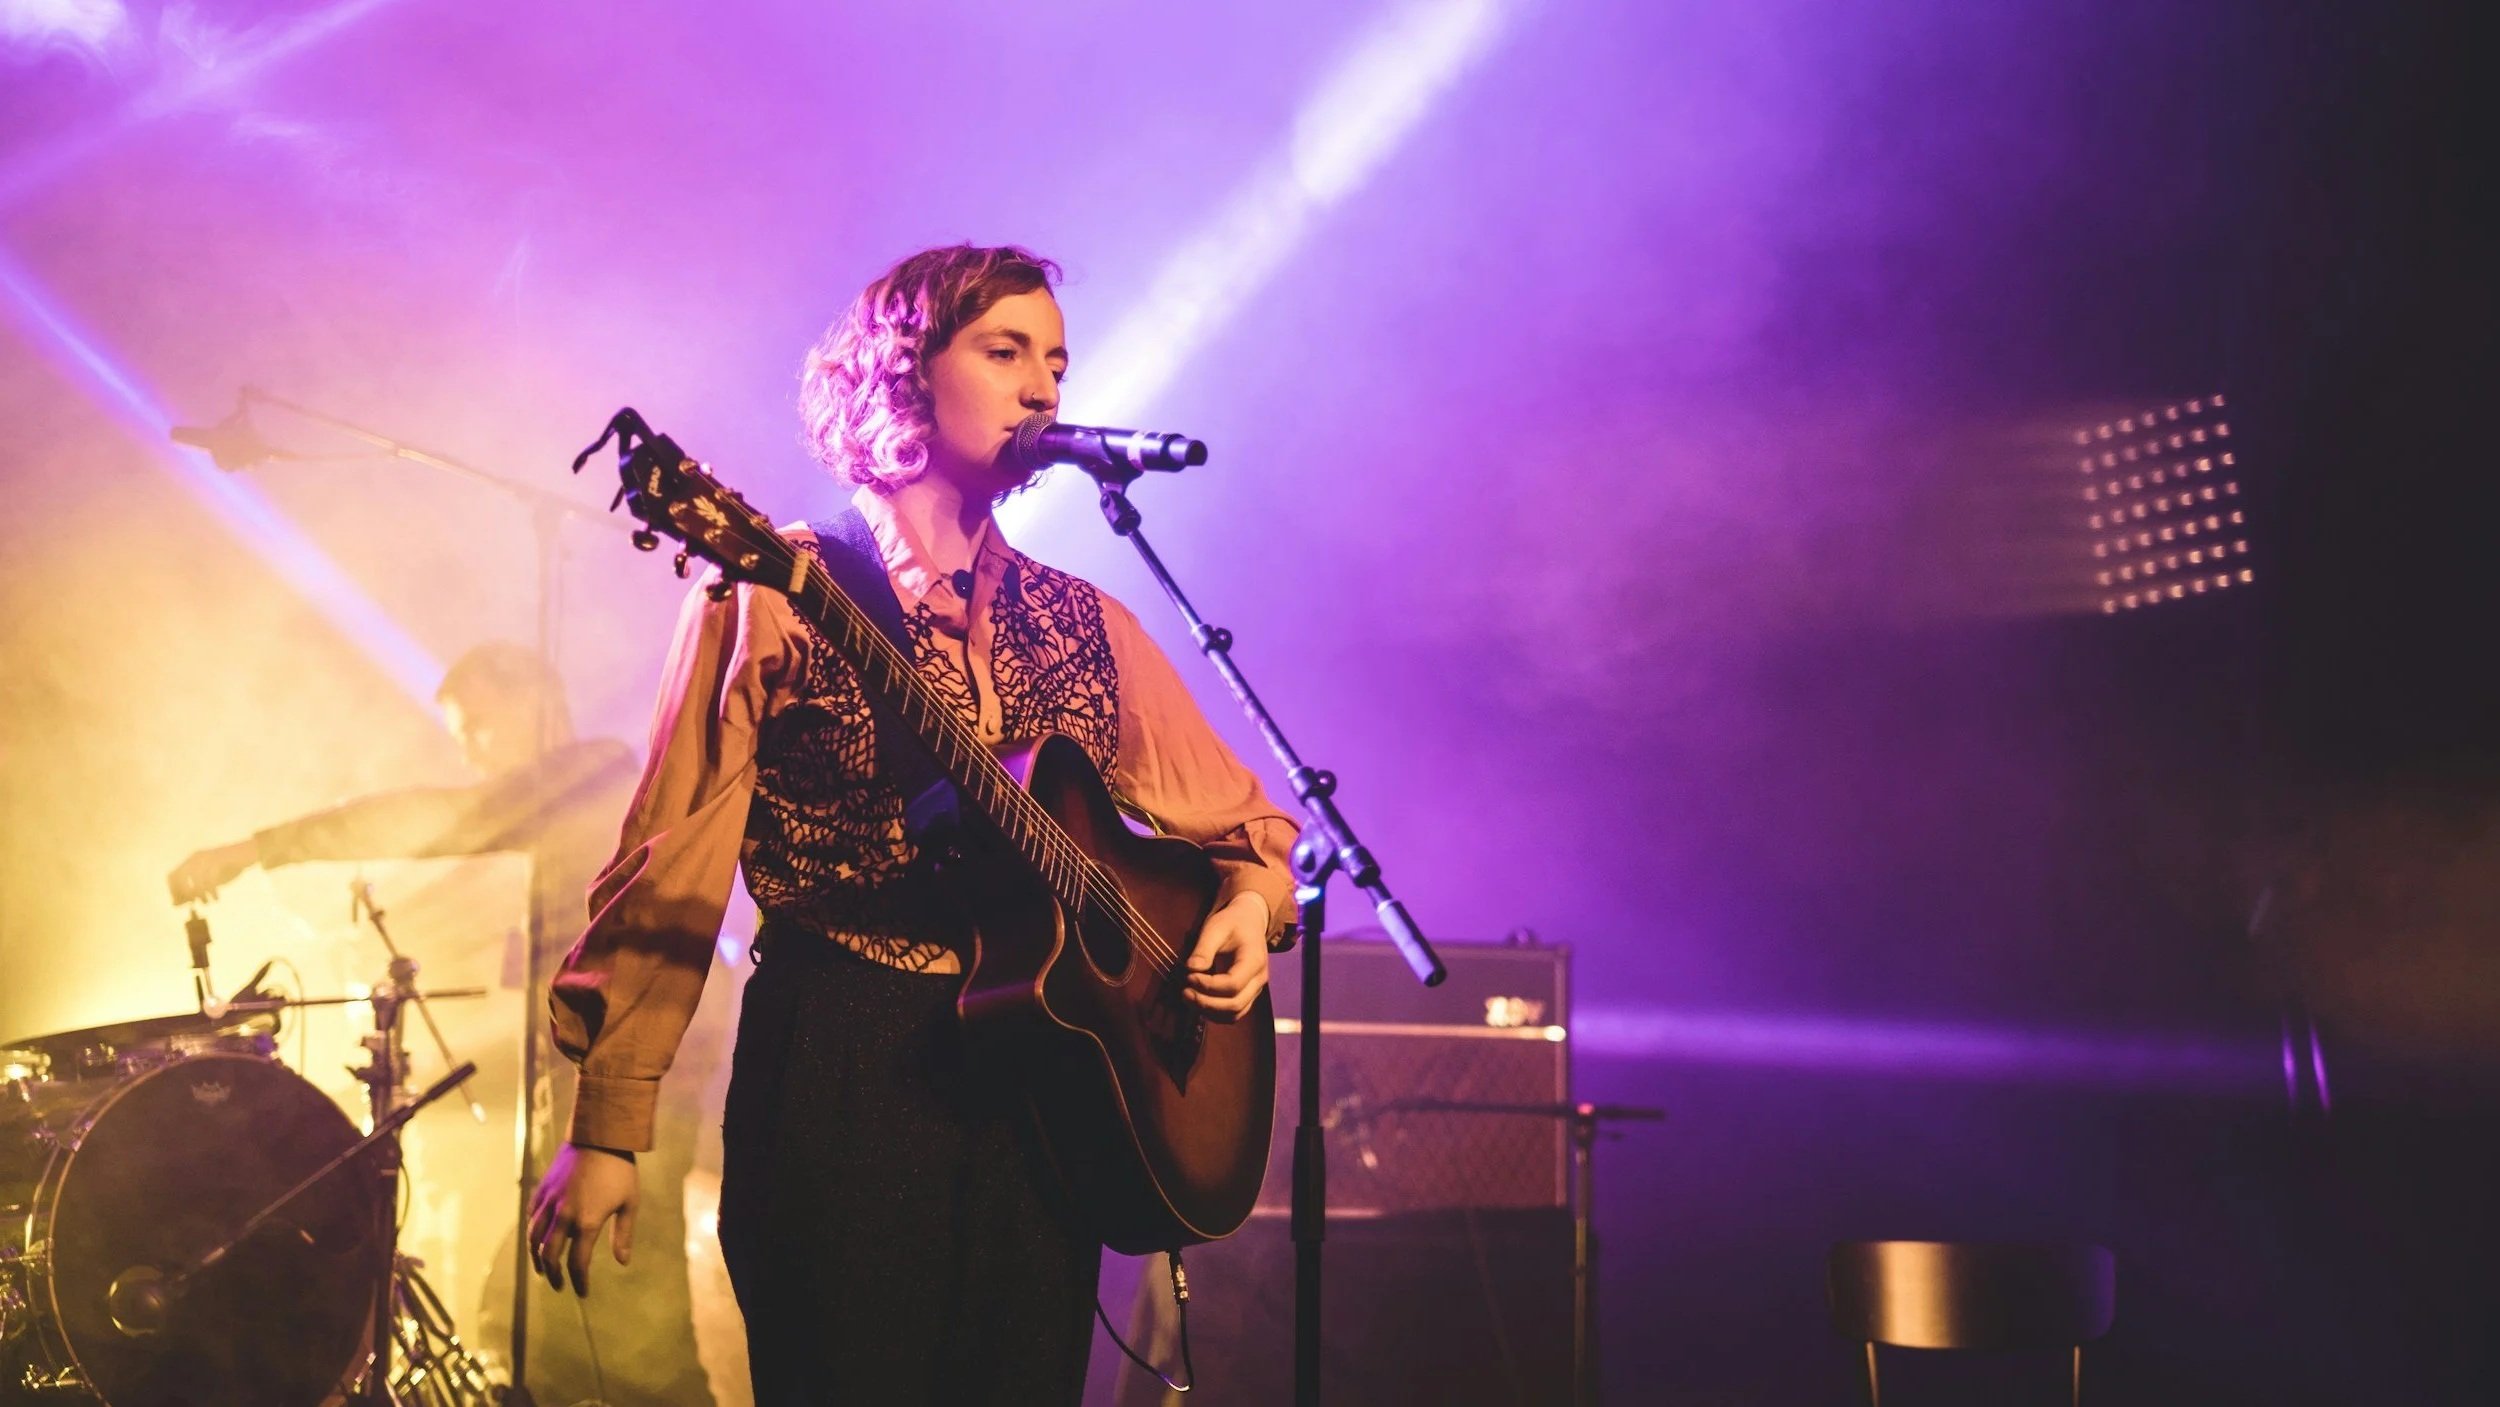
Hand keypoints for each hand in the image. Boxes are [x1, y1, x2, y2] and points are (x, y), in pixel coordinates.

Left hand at [167, 840, 258, 904]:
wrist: (251, 852)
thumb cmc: (231, 866)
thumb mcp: (212, 879)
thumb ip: (196, 889)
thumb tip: (177, 904)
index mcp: (192, 860)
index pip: (171, 876)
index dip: (173, 890)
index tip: (182, 903)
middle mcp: (196, 857)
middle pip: (179, 878)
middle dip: (184, 893)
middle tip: (193, 903)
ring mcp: (207, 857)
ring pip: (195, 880)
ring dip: (200, 894)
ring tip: (207, 902)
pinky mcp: (218, 860)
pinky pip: (210, 879)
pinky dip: (211, 891)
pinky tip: (216, 898)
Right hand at [528, 1142, 639, 1295]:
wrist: (599, 1135)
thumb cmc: (620, 1169)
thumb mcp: (629, 1203)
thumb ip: (623, 1234)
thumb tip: (622, 1262)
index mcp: (587, 1223)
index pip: (578, 1263)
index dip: (579, 1281)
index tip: (582, 1292)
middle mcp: (563, 1217)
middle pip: (551, 1256)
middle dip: (554, 1276)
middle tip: (559, 1286)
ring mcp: (549, 1203)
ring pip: (534, 1239)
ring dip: (537, 1259)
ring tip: (543, 1269)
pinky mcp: (542, 1190)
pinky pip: (531, 1218)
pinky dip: (532, 1233)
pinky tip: (537, 1239)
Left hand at [1182, 892, 1269, 1020]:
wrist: (1249, 922)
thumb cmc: (1232, 923)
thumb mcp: (1215, 927)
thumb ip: (1203, 949)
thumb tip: (1190, 969)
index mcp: (1255, 960)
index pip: (1233, 984)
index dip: (1208, 986)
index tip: (1189, 977)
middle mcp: (1259, 979)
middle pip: (1235, 1004)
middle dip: (1206, 1003)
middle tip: (1184, 992)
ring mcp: (1255, 990)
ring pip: (1234, 1014)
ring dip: (1209, 1011)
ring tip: (1188, 997)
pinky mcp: (1247, 995)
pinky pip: (1233, 1014)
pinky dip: (1214, 1013)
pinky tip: (1198, 1002)